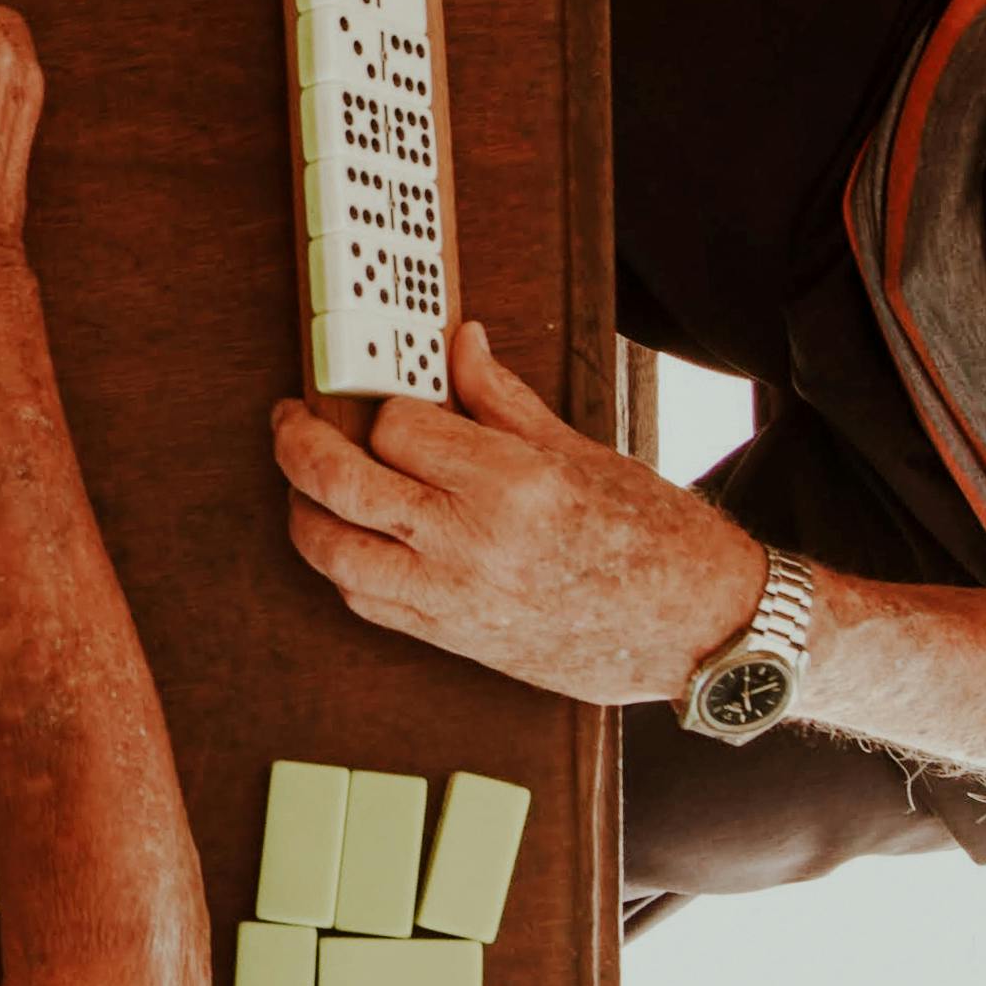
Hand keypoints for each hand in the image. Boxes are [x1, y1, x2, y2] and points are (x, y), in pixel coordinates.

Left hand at [273, 321, 762, 702]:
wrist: (695, 629)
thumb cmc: (653, 538)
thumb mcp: (579, 448)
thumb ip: (499, 399)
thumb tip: (459, 345)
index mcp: (511, 486)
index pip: (397, 427)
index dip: (382, 405)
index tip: (383, 396)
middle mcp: (473, 545)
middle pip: (341, 486)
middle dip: (299, 445)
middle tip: (290, 421)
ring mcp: (456, 600)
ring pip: (335, 553)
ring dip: (306, 512)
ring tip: (307, 482)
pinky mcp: (453, 640)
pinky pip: (366, 602)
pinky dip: (342, 566)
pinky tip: (349, 537)